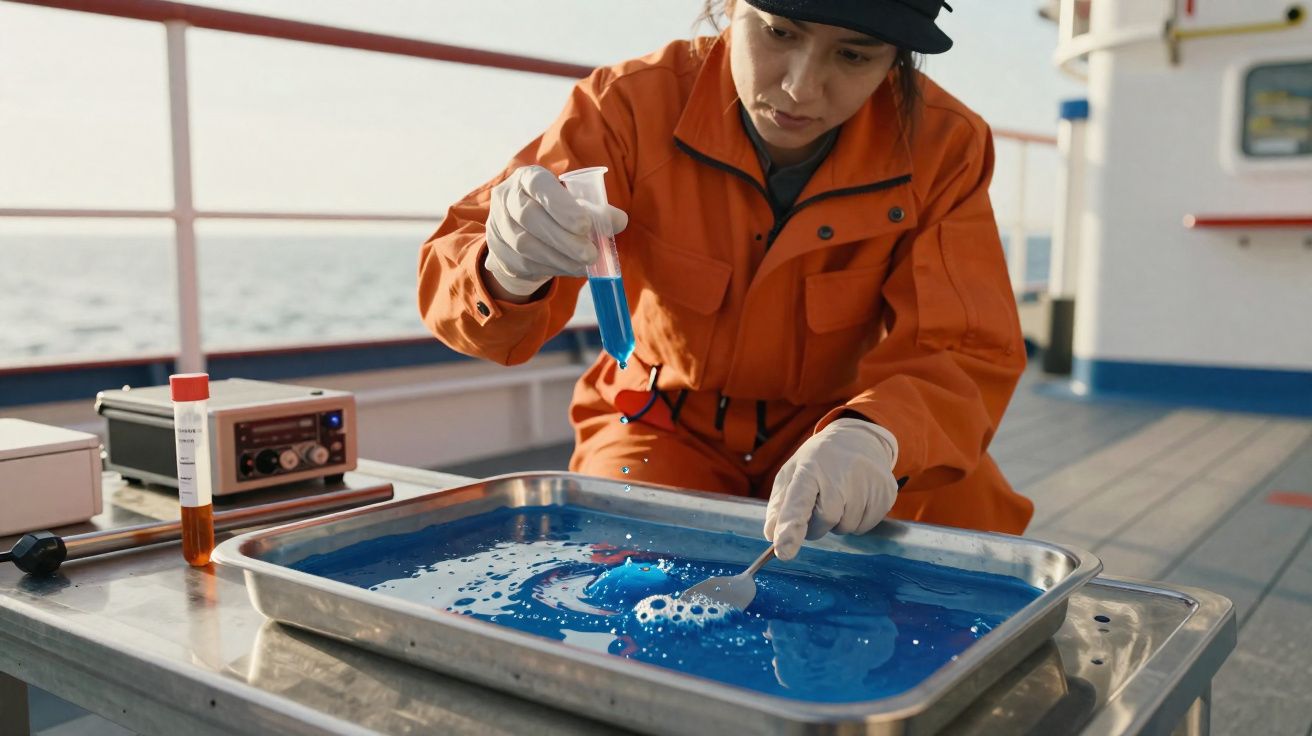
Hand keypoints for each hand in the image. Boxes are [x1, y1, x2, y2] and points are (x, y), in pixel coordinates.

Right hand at [483, 165, 627, 296]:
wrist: (523, 234)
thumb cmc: (556, 213)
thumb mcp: (576, 206)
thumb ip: (598, 211)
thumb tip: (619, 221)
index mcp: (527, 178)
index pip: (537, 184)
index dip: (560, 205)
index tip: (585, 224)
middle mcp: (507, 198)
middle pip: (529, 216)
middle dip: (563, 238)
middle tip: (591, 253)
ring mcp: (499, 225)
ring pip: (526, 244)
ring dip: (561, 257)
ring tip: (587, 264)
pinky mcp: (499, 252)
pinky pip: (525, 263)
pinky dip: (553, 268)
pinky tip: (573, 269)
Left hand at [764, 418, 898, 560]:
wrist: (859, 438)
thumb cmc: (819, 461)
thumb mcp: (793, 473)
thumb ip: (780, 506)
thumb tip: (771, 535)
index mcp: (809, 469)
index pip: (798, 503)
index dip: (790, 528)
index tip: (783, 551)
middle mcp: (840, 474)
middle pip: (824, 522)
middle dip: (818, 522)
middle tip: (820, 500)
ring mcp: (866, 483)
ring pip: (846, 528)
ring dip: (838, 521)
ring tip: (840, 494)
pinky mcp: (885, 494)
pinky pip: (864, 527)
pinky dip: (856, 520)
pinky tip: (855, 498)